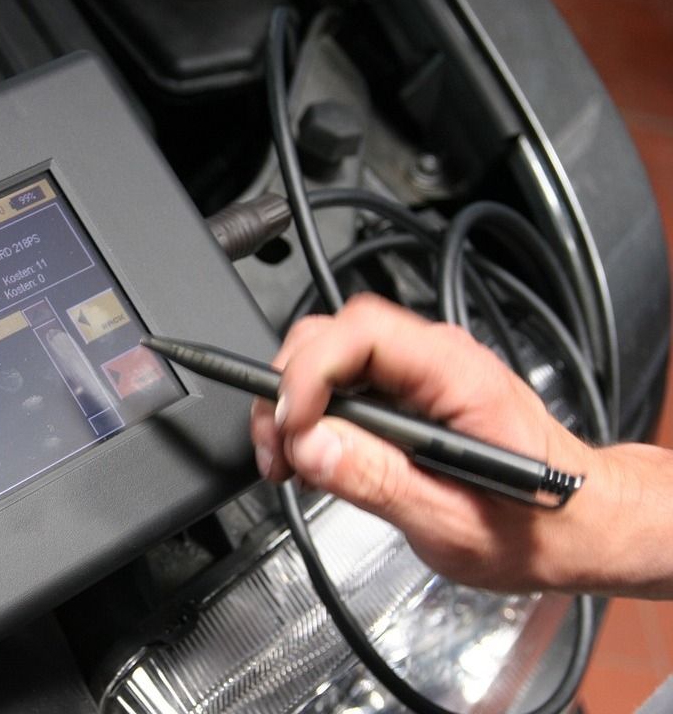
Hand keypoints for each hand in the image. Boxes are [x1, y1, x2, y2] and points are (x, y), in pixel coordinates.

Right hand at [250, 294, 668, 595]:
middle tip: (278, 450)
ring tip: (289, 461)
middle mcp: (439, 360)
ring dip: (295, 404)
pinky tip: (312, 456)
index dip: (309, 372)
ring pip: (331, 355)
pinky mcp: (408, 391)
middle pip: (334, 335)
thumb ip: (378, 480)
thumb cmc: (537, 526)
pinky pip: (345, 382)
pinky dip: (313, 415)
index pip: (362, 333)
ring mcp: (422, 372)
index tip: (291, 428)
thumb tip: (311, 443)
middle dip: (288, 388)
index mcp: (460, 377)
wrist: (582, 526)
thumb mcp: (453, 522)